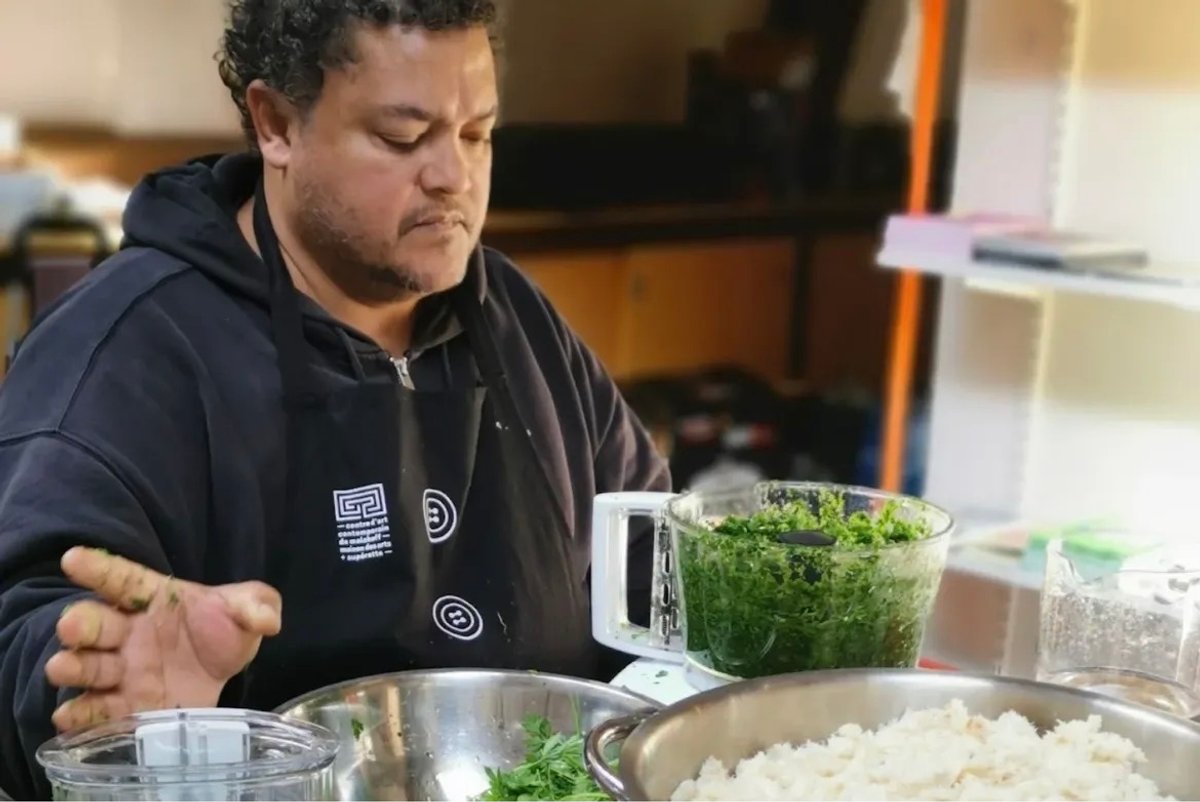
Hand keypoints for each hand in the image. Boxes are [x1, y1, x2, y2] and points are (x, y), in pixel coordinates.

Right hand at [46, 547, 281, 730]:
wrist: (223, 674)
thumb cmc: (223, 632)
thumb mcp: (246, 611)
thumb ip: (255, 606)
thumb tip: (268, 619)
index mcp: (154, 600)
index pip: (123, 580)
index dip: (98, 568)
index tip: (73, 558)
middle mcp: (129, 633)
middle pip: (96, 623)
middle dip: (81, 623)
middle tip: (72, 625)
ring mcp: (122, 671)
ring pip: (88, 665)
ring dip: (74, 666)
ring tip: (63, 667)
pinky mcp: (123, 706)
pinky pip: (96, 710)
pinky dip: (80, 714)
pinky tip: (69, 716)